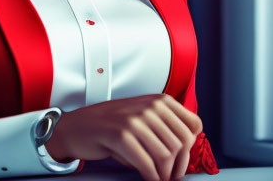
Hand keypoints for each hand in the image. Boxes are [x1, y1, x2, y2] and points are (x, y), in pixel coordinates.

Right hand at [43, 94, 202, 180]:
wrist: (79, 127)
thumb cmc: (112, 125)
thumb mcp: (143, 116)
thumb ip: (165, 127)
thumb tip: (186, 153)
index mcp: (159, 100)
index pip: (194, 125)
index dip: (191, 148)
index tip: (182, 160)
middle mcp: (150, 107)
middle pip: (182, 144)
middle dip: (179, 166)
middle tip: (170, 176)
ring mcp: (135, 120)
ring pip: (167, 155)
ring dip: (165, 174)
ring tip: (159, 178)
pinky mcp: (121, 136)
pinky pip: (147, 164)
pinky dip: (152, 177)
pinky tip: (149, 178)